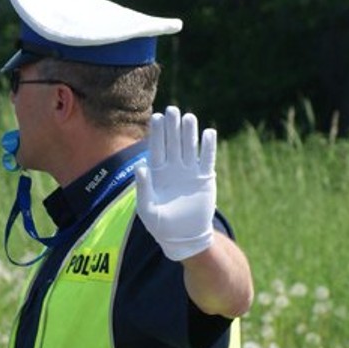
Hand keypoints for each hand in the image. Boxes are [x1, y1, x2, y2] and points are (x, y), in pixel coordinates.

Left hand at [135, 106, 217, 261]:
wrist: (184, 238)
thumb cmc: (161, 226)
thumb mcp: (147, 210)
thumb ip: (143, 188)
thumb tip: (140, 166)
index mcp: (158, 173)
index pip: (157, 148)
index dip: (157, 133)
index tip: (156, 117)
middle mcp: (173, 169)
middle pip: (173, 143)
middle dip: (172, 127)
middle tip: (172, 109)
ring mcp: (190, 172)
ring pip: (189, 147)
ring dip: (189, 133)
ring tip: (189, 117)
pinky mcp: (205, 179)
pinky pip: (207, 159)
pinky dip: (208, 147)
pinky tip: (208, 132)